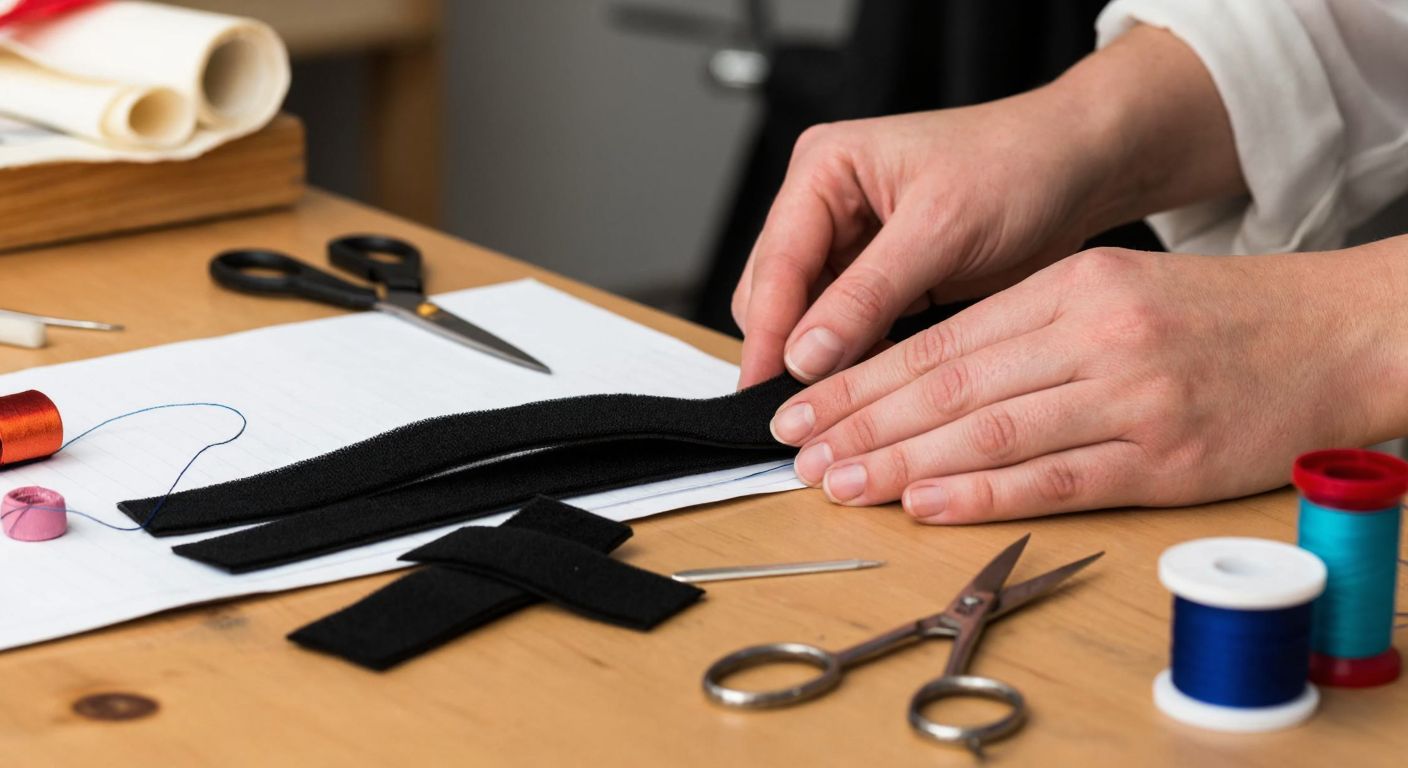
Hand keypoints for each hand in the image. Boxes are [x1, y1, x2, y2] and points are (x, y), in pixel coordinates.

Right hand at [731, 24, 1244, 388]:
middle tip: (803, 417)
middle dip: (787, 351)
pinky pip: (845, 329)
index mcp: (822, 168)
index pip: (776, 263)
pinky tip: (870, 392)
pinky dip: (853, 360)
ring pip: (805, 319)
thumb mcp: (939, 230)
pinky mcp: (876, 277)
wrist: (1079, 167)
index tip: (764, 394)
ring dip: (820, 362)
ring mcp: (847, 242)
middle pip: (775, 294)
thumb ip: (865, 295)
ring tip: (837, 413)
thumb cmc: (1018, 168)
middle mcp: (822, 203)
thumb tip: (803, 357)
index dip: (768, 333)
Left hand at [767, 246, 1389, 522]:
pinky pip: (1056, 480)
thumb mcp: (1110, 288)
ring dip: (902, 462)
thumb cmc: (1213, 316)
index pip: (939, 339)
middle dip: (861, 422)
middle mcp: (1093, 335)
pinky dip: (982, 494)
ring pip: (990, 432)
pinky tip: (924, 504)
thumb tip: (918, 378)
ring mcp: (1129, 398)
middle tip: (798, 452)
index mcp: (1071, 286)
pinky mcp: (1162, 459)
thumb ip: (1021, 328)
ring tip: (839, 483)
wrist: (1332, 333)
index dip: (862, 378)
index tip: (805, 406)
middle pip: (949, 383)